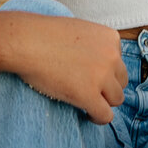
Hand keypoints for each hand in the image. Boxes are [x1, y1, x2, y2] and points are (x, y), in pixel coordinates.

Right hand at [3, 14, 126, 123]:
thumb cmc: (43, 35)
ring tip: (88, 103)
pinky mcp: (89, 95)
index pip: (119, 62)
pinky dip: (98, 118)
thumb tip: (96, 65)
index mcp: (110, 38)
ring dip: (103, 102)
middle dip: (107, 87)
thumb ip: (94, 45)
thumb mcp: (79, 30)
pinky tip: (87, 115)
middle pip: (121, 81)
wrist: (26, 42)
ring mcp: (102, 76)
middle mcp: (112, 56)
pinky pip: (105, 115)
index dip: (105, 71)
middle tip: (89, 89)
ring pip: (116, 99)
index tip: (89, 74)